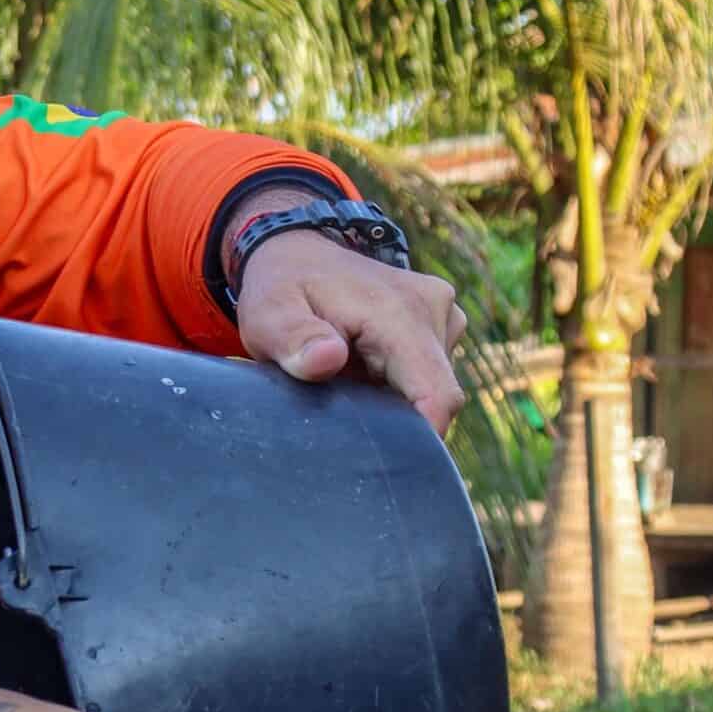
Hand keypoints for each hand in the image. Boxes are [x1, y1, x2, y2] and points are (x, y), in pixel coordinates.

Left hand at [234, 230, 468, 433]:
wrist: (297, 252)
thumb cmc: (282, 287)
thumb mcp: (269, 315)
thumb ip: (294, 340)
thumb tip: (327, 359)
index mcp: (400, 312)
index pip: (437, 392)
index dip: (422, 437)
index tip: (389, 459)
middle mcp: (433, 308)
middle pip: (437, 394)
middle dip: (398, 415)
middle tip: (343, 406)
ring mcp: (443, 313)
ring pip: (432, 384)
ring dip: (395, 395)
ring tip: (348, 378)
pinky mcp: (441, 321)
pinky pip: (429, 370)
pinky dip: (398, 380)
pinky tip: (364, 367)